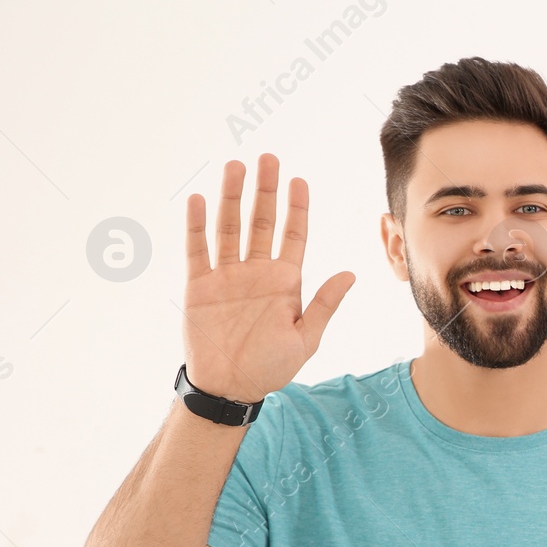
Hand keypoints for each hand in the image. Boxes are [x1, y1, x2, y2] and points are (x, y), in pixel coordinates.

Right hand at [181, 154, 354, 402]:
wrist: (231, 388)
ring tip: (236, 167)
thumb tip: (350, 274)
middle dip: (266, 190)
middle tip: (269, 158)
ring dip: (232, 198)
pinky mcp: (200, 286)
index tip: (299, 180)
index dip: (296, 207)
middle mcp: (256, 272)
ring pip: (230, 227)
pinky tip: (198, 199)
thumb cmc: (270, 368)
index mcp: (285, 282)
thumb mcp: (306, 339)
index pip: (293, 235)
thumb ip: (324, 304)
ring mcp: (227, 276)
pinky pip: (198, 249)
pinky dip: (196, 225)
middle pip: (261, 221)